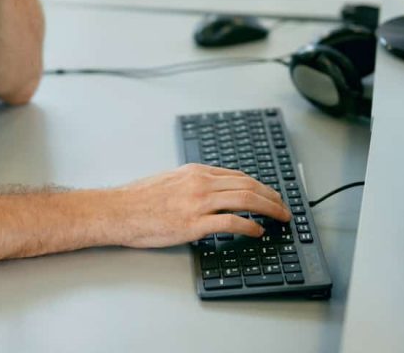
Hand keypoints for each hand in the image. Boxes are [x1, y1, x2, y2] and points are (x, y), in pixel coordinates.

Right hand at [111, 163, 291, 247]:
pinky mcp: (194, 223)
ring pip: (244, 199)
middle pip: (247, 185)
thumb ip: (192, 183)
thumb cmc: (139, 199)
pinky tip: (257, 232)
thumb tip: (211, 192)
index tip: (270, 194)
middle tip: (284, 207)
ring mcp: (197, 202)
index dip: (259, 185)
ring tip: (279, 218)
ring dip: (268, 209)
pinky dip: (249, 226)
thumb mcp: (170, 180)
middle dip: (271, 196)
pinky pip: (231, 223)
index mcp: (195, 171)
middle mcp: (199, 182)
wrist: (119, 210)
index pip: (237, 175)